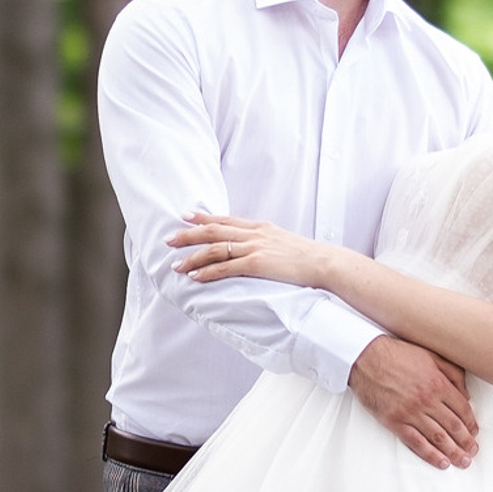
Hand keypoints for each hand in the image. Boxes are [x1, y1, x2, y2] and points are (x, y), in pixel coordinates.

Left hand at [168, 213, 332, 289]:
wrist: (323, 262)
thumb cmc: (305, 255)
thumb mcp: (282, 240)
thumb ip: (265, 240)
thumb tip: (254, 245)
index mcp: (259, 227)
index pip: (225, 219)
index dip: (203, 217)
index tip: (186, 216)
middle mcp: (254, 234)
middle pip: (213, 231)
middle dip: (189, 235)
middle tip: (169, 238)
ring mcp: (255, 248)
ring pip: (215, 249)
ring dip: (193, 257)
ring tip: (176, 264)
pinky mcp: (257, 264)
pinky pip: (226, 267)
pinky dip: (207, 271)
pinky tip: (195, 276)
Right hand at [348, 336, 478, 469]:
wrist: (365, 357)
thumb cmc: (398, 353)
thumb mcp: (431, 354)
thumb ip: (453, 372)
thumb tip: (467, 394)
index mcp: (438, 383)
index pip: (462, 409)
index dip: (471, 423)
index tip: (474, 432)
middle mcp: (427, 400)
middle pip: (453, 426)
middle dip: (466, 442)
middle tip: (473, 452)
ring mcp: (410, 412)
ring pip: (438, 437)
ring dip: (453, 452)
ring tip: (463, 461)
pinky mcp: (394, 421)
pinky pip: (416, 442)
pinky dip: (430, 455)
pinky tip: (441, 462)